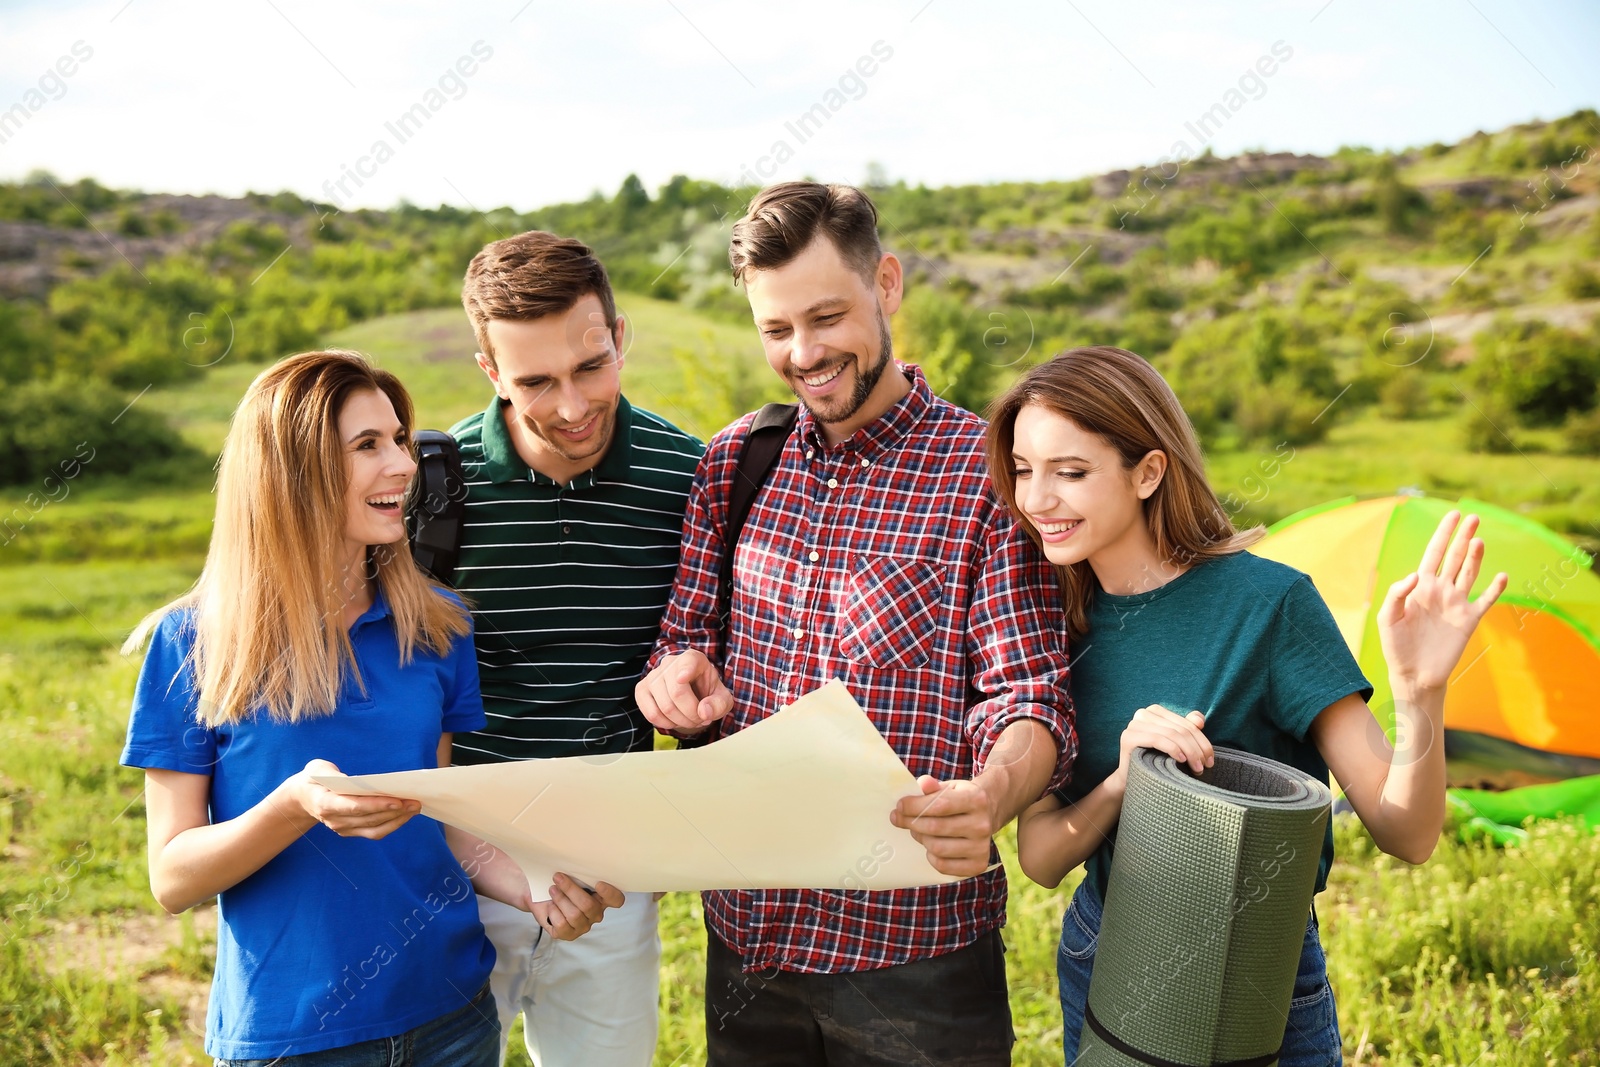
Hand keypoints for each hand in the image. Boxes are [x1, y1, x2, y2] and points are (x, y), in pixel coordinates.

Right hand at [290, 759, 420, 839]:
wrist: (303, 797)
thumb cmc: (315, 778)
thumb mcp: (318, 768)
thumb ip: (334, 774)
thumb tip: (359, 782)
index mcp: (325, 803)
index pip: (354, 807)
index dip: (376, 805)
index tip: (397, 801)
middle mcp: (334, 820)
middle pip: (369, 818)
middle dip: (395, 811)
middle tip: (415, 801)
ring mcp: (343, 829)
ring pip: (375, 828)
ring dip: (397, 819)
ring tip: (415, 807)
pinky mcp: (351, 831)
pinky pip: (375, 832)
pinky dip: (392, 824)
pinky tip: (405, 814)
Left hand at [528, 873, 624, 940]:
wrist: (540, 898)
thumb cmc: (560, 886)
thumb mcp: (572, 877)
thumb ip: (580, 874)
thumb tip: (576, 861)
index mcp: (601, 898)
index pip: (616, 899)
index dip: (610, 893)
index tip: (598, 883)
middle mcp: (595, 914)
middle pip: (588, 905)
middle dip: (570, 889)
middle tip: (558, 877)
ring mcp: (582, 926)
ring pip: (574, 915)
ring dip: (560, 899)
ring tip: (552, 890)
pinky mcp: (568, 934)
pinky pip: (562, 924)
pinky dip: (553, 912)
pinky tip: (551, 907)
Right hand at [636, 650, 733, 733]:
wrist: (692, 693)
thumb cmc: (708, 692)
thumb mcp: (722, 698)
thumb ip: (719, 704)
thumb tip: (704, 712)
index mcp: (692, 658)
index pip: (688, 662)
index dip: (685, 670)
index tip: (682, 678)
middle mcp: (670, 663)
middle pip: (677, 693)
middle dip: (692, 714)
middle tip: (701, 719)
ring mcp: (653, 675)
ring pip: (664, 707)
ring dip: (681, 721)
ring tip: (690, 720)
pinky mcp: (641, 689)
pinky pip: (651, 713)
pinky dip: (665, 724)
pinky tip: (674, 720)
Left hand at [890, 776, 999, 877]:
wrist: (987, 813)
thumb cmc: (961, 799)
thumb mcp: (950, 787)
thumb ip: (933, 786)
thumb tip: (922, 783)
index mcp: (976, 800)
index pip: (939, 805)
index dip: (914, 806)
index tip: (900, 806)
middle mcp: (982, 825)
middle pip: (935, 828)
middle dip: (912, 822)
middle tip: (901, 818)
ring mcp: (981, 847)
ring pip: (937, 848)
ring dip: (921, 838)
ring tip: (918, 830)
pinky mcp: (978, 864)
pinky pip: (944, 866)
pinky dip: (931, 857)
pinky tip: (931, 846)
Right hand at [1109, 706, 1211, 793]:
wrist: (1132, 780)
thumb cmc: (1156, 762)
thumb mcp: (1176, 745)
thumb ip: (1188, 729)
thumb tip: (1199, 720)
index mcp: (1156, 711)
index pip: (1186, 724)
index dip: (1202, 741)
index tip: (1211, 760)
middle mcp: (1143, 714)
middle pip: (1180, 729)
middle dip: (1196, 749)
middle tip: (1205, 767)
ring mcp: (1134, 724)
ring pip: (1171, 734)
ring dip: (1189, 752)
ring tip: (1196, 768)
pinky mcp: (1128, 737)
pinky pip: (1157, 739)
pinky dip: (1172, 749)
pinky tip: (1181, 760)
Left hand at [1377, 511, 1506, 696]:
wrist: (1413, 674)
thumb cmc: (1396, 646)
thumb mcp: (1388, 618)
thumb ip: (1396, 593)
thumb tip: (1416, 575)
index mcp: (1420, 586)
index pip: (1434, 553)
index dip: (1443, 533)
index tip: (1453, 514)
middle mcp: (1441, 590)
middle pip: (1454, 557)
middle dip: (1463, 537)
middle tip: (1473, 517)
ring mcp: (1456, 603)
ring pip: (1469, 573)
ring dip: (1475, 557)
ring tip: (1478, 540)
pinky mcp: (1469, 620)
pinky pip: (1486, 601)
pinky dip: (1495, 589)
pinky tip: (1502, 576)